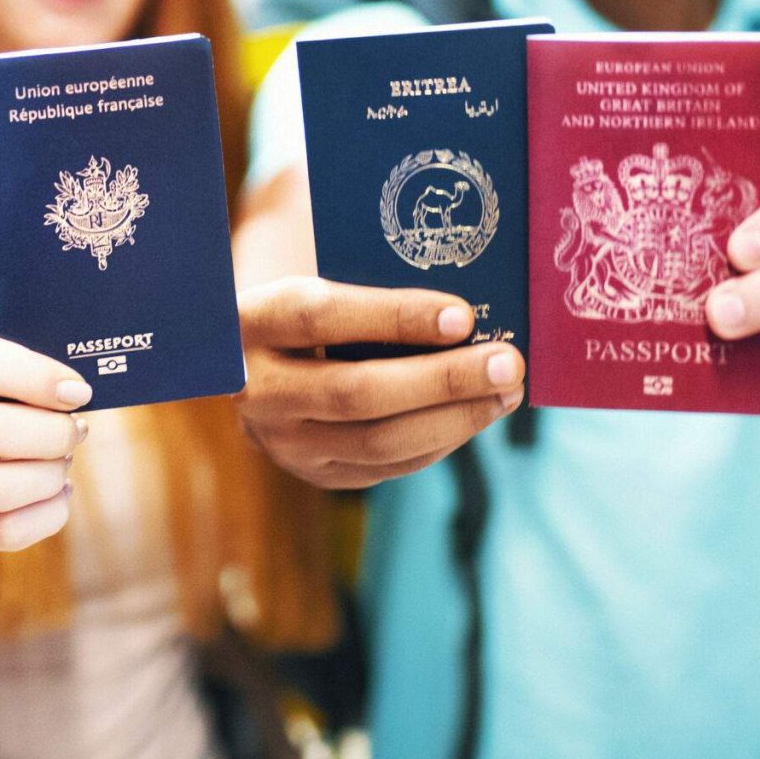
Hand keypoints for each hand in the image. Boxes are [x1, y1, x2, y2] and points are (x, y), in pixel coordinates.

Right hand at [0, 331, 90, 551]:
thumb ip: (26, 368)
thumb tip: (74, 393)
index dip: (35, 378)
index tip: (78, 392)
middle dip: (52, 433)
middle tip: (75, 429)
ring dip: (49, 475)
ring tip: (62, 460)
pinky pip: (5, 531)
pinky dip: (49, 512)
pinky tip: (57, 491)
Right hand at [236, 276, 523, 488]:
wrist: (253, 369)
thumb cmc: (307, 312)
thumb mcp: (316, 284)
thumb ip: (370, 286)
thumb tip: (460, 307)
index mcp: (252, 322)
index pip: (321, 317)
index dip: (394, 317)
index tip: (463, 315)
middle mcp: (257, 389)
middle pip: (357, 393)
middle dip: (443, 381)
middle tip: (507, 363)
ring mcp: (282, 442)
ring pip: (377, 443)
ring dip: (454, 419)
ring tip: (506, 392)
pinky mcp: (314, 473)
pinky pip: (388, 467)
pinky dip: (440, 441)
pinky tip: (475, 415)